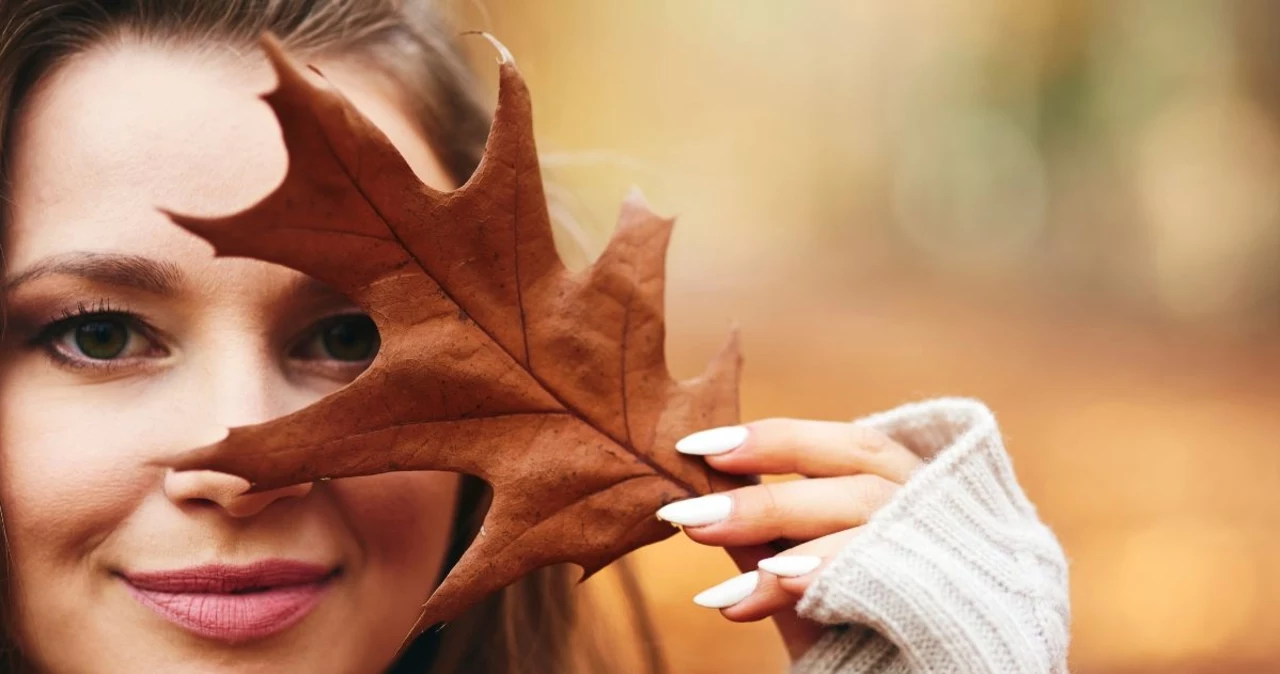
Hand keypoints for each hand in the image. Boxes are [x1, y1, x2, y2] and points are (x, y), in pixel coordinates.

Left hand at [657, 418, 923, 659]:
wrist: (920, 672)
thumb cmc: (863, 619)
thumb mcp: (806, 571)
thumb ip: (769, 539)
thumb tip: (702, 498)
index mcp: (907, 484)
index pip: (847, 445)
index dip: (774, 440)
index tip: (698, 446)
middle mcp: (935, 506)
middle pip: (857, 484)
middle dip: (768, 502)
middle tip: (691, 518)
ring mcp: (948, 549)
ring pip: (875, 527)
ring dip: (794, 551)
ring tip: (727, 584)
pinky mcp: (945, 599)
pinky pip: (889, 582)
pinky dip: (827, 581)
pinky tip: (775, 592)